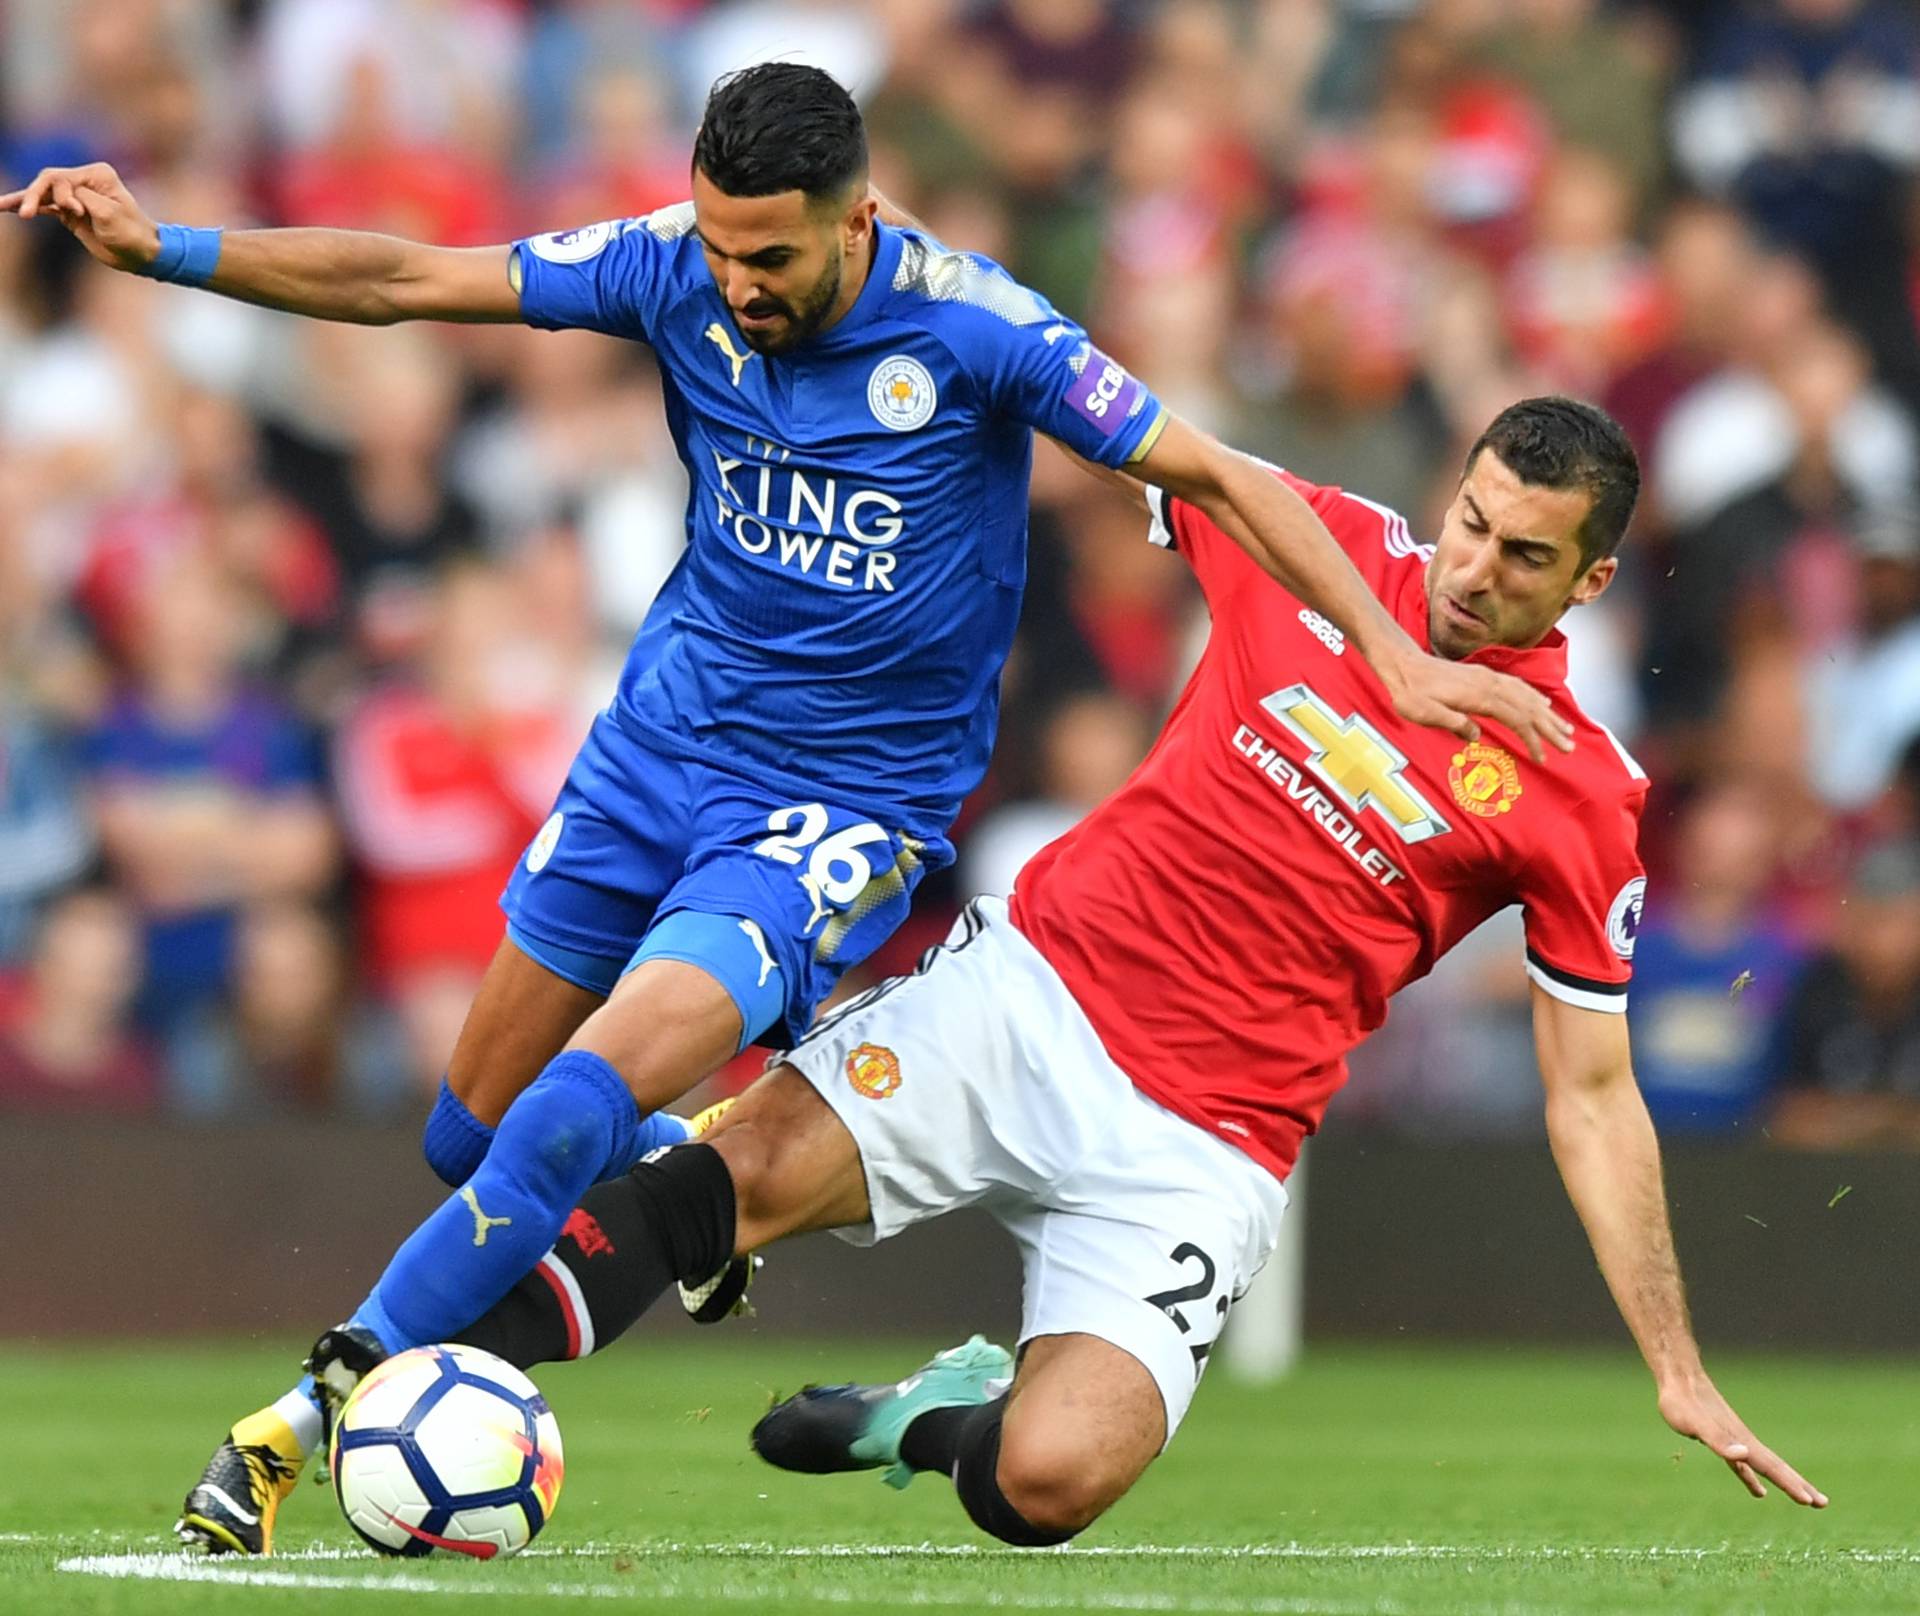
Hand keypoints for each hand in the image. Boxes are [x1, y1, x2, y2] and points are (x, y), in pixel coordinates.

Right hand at [0, 162, 159, 271]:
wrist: (142, 254)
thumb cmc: (132, 233)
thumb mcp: (108, 214)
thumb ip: (82, 199)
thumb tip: (61, 196)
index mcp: (96, 175)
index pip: (62, 178)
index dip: (60, 194)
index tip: (76, 212)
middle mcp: (84, 181)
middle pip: (47, 182)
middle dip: (33, 196)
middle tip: (25, 213)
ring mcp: (76, 197)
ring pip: (42, 193)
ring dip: (22, 200)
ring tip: (1, 206)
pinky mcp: (71, 213)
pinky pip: (45, 207)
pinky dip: (29, 207)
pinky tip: (8, 208)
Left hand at [1378, 648, 1573, 764]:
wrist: (1403, 665)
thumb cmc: (1410, 693)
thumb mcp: (1424, 713)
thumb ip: (1452, 722)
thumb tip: (1476, 736)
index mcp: (1479, 696)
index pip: (1517, 719)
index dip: (1533, 740)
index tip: (1542, 758)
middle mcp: (1489, 684)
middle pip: (1530, 708)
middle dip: (1552, 729)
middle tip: (1570, 747)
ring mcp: (1488, 678)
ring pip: (1527, 696)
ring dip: (1548, 714)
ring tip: (1566, 729)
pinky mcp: (1483, 676)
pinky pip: (1517, 686)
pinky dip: (1533, 697)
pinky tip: (1541, 704)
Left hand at [1658, 1373, 1826, 1506]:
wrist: (1678, 1377)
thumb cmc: (1683, 1402)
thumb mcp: (1696, 1425)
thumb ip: (1719, 1440)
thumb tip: (1744, 1454)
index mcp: (1742, 1441)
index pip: (1771, 1467)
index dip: (1790, 1484)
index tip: (1810, 1502)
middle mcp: (1744, 1442)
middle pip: (1777, 1468)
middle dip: (1799, 1486)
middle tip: (1823, 1504)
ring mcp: (1735, 1441)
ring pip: (1765, 1467)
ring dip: (1784, 1483)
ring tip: (1805, 1500)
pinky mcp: (1722, 1440)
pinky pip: (1743, 1466)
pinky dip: (1752, 1479)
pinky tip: (1759, 1491)